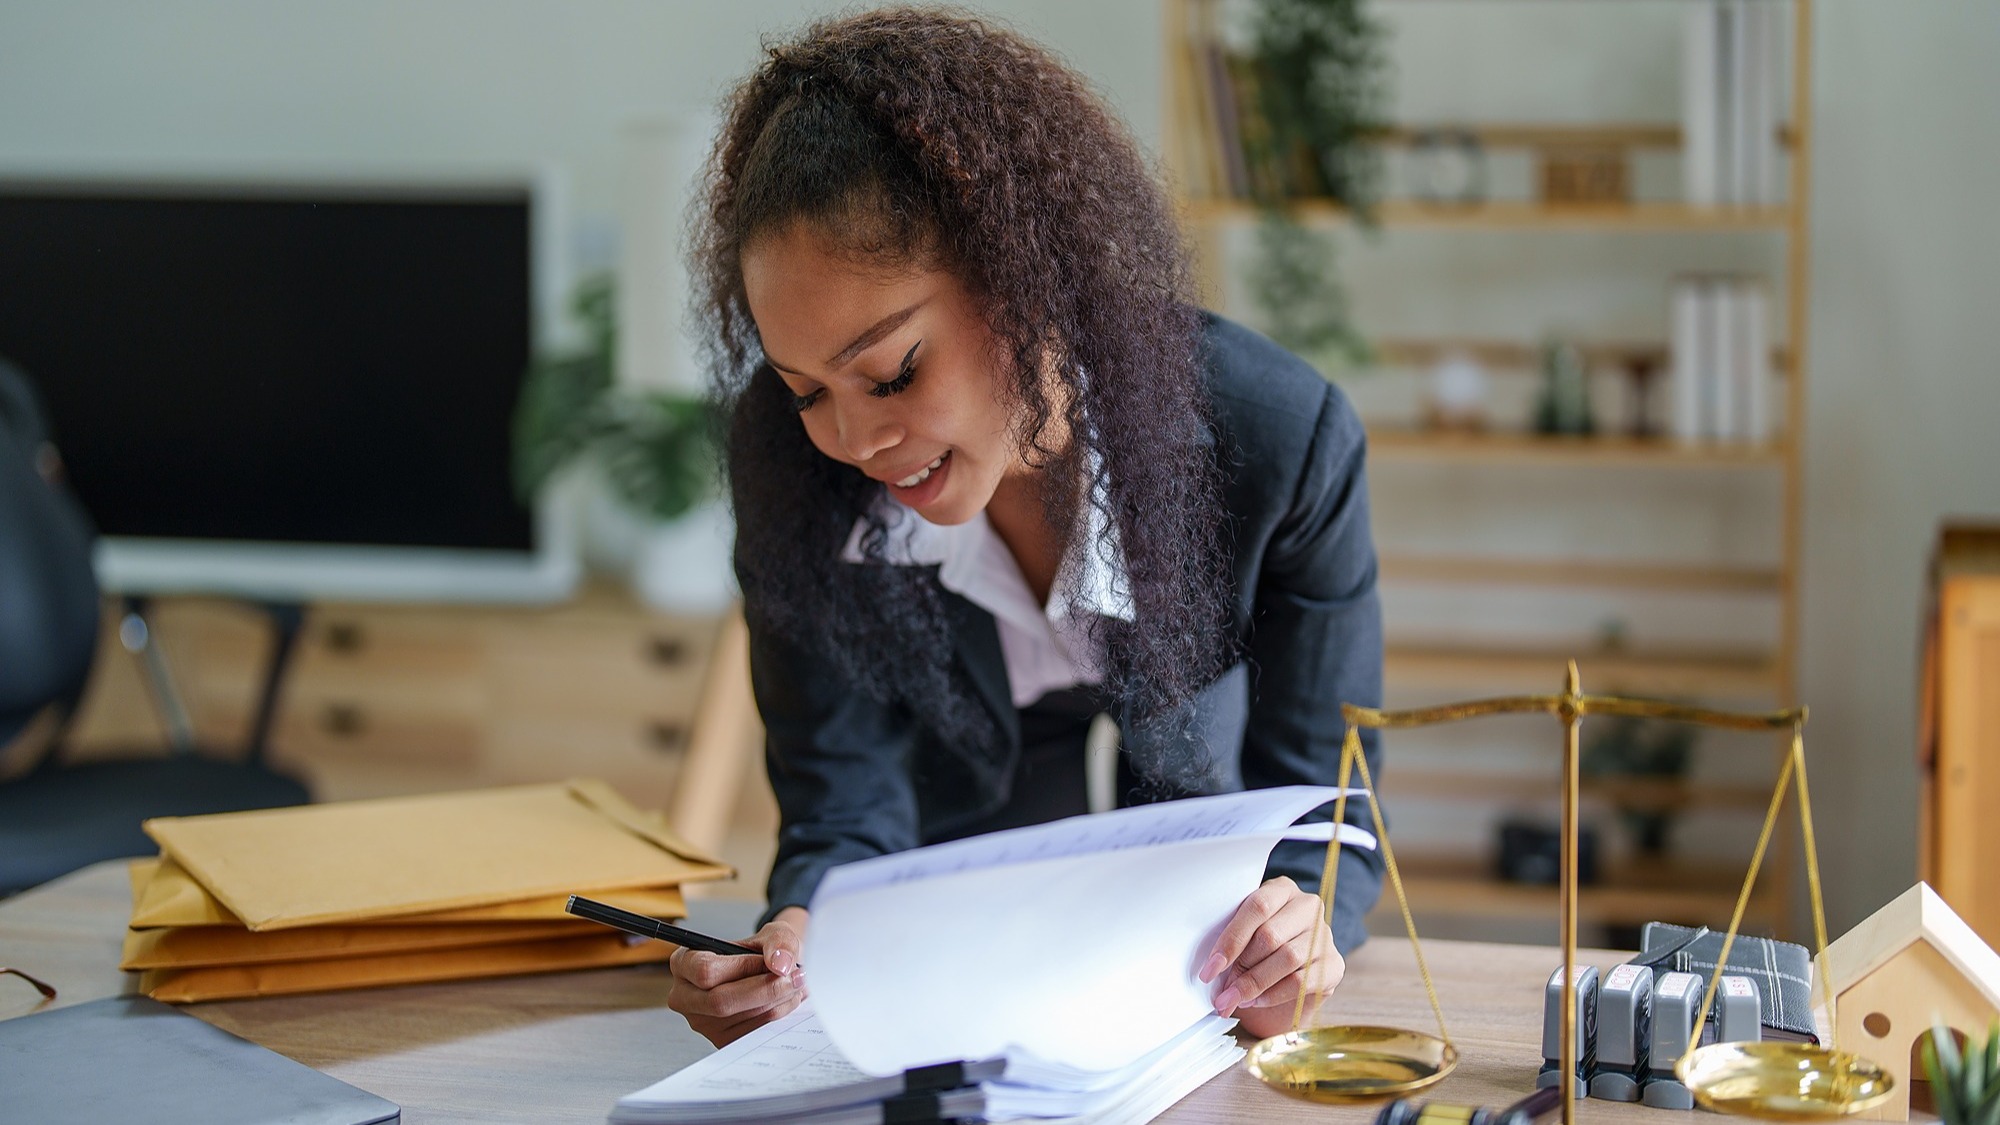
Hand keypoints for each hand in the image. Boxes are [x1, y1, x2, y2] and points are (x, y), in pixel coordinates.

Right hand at [667, 906, 808, 1046]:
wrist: (774, 971)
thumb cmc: (765, 951)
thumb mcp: (774, 934)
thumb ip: (779, 942)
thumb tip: (779, 965)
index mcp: (684, 963)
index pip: (705, 971)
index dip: (744, 967)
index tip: (771, 962)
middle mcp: (685, 996)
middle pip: (721, 1001)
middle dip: (766, 989)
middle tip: (795, 977)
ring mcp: (701, 1023)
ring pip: (742, 1018)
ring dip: (778, 1002)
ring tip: (794, 985)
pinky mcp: (721, 1041)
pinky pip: (753, 1033)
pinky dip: (778, 1016)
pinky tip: (786, 1000)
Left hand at [1198, 877, 1344, 1040]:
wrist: (1286, 980)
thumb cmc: (1257, 951)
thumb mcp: (1243, 937)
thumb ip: (1233, 942)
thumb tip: (1212, 968)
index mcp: (1282, 889)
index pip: (1257, 907)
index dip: (1231, 940)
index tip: (1210, 968)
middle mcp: (1307, 907)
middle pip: (1271, 935)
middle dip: (1241, 967)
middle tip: (1222, 991)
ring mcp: (1324, 935)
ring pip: (1287, 959)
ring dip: (1255, 983)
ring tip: (1235, 999)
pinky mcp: (1335, 964)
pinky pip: (1302, 981)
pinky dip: (1274, 994)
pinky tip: (1256, 1001)